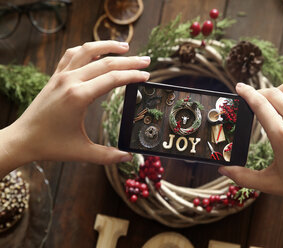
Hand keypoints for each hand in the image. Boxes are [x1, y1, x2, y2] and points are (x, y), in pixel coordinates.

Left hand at [7, 41, 149, 165]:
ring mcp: (61, 76)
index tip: (146, 75)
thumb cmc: (51, 145)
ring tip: (125, 46)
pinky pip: (72, 55)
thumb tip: (129, 157)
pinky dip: (87, 49)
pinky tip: (97, 51)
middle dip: (129, 61)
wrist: (22, 139)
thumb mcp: (82, 152)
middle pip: (105, 62)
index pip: (113, 79)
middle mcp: (70, 81)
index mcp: (78, 97)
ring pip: (87, 51)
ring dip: (108, 46)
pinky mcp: (55, 76)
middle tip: (147, 61)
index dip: (132, 75)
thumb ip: (108, 155)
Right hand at [219, 82, 282, 204]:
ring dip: (277, 92)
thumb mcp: (267, 183)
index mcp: (282, 136)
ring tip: (272, 101)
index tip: (239, 87)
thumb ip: (242, 176)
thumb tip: (222, 169)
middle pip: (272, 93)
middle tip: (253, 99)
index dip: (247, 93)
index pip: (259, 104)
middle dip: (259, 93)